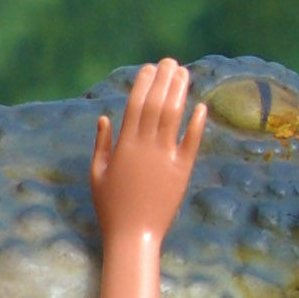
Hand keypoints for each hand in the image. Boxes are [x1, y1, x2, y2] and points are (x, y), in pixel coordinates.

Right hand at [91, 57, 203, 240]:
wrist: (133, 236)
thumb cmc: (111, 207)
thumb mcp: (98, 173)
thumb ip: (102, 144)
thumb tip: (105, 117)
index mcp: (124, 146)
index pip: (135, 105)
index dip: (143, 84)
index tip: (149, 68)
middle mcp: (146, 147)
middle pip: (157, 105)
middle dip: (164, 80)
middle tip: (170, 62)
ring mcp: (166, 158)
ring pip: (174, 118)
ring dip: (179, 93)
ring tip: (184, 74)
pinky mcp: (182, 172)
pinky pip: (191, 143)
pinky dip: (196, 124)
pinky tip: (201, 107)